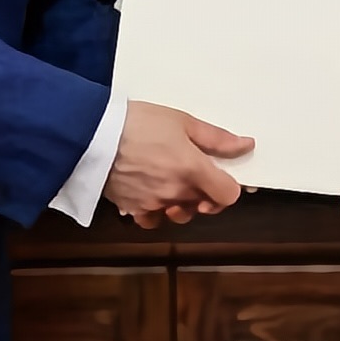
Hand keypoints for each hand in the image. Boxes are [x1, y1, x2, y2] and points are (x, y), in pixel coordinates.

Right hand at [104, 101, 251, 227]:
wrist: (93, 134)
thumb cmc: (140, 122)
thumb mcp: (181, 121)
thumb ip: (216, 138)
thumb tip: (246, 145)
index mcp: (193, 170)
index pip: (227, 195)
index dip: (230, 187)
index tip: (223, 176)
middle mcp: (177, 193)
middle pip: (204, 205)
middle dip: (205, 192)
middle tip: (194, 172)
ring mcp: (154, 204)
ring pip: (180, 214)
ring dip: (182, 203)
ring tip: (171, 182)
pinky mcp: (133, 209)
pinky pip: (152, 219)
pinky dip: (155, 211)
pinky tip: (150, 193)